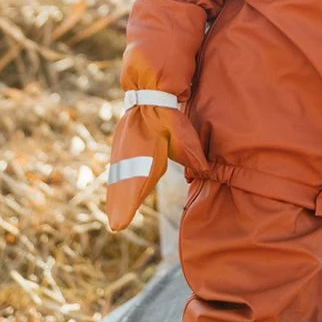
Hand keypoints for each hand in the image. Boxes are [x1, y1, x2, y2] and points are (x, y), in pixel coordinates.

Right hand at [105, 104, 207, 231]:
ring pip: (118, 180)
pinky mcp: (122, 151)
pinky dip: (117, 188)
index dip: (127, 205)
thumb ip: (192, 154)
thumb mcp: (182, 135)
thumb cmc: (167, 116)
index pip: (134, 184)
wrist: (148, 95)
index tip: (120, 223)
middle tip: (116, 226)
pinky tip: (117, 199)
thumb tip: (205, 171)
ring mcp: (122, 153)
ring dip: (117, 199)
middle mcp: (128, 155)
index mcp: (142, 153)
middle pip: (122, 185)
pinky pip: (118, 174)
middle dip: (119, 206)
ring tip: (115, 219)